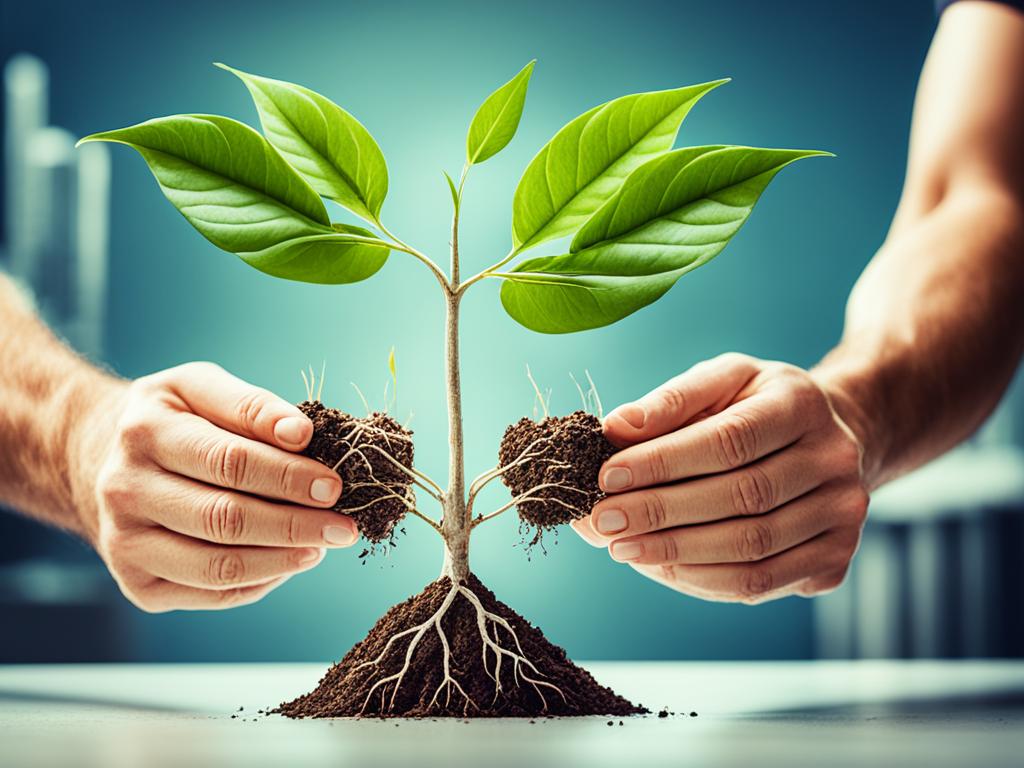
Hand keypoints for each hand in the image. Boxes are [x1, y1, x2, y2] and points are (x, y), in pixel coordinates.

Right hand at [80, 362, 356, 611]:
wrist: (103, 462)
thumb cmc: (173, 421)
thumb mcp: (202, 389)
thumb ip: (252, 406)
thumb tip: (301, 433)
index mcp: (144, 432)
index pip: (228, 460)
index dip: (286, 475)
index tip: (334, 485)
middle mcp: (126, 490)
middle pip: (224, 518)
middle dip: (294, 524)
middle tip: (344, 526)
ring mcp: (126, 543)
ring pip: (218, 566)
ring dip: (282, 560)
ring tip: (323, 546)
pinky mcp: (138, 585)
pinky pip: (212, 593)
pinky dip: (260, 581)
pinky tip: (289, 561)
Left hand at [572, 353, 868, 603]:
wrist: (824, 439)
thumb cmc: (754, 406)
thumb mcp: (720, 380)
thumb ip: (671, 400)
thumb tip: (615, 427)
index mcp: (802, 404)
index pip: (729, 440)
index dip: (664, 461)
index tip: (607, 475)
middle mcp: (834, 461)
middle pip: (742, 497)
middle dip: (661, 512)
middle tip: (602, 519)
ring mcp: (841, 516)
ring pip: (752, 548)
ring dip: (676, 553)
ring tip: (620, 547)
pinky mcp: (834, 561)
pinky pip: (760, 583)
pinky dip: (701, 580)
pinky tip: (658, 567)